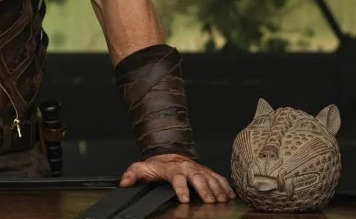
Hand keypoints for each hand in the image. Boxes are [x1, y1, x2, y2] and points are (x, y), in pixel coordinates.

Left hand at [120, 153, 234, 203]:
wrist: (169, 154)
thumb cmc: (158, 165)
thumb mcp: (142, 168)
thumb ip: (133, 174)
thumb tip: (124, 182)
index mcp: (172, 169)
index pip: (177, 178)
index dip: (181, 188)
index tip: (184, 199)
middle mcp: (187, 168)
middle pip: (197, 178)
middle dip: (204, 189)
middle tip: (210, 200)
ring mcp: (198, 169)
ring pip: (210, 177)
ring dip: (217, 188)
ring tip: (222, 199)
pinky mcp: (206, 171)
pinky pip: (218, 177)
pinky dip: (226, 185)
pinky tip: (231, 195)